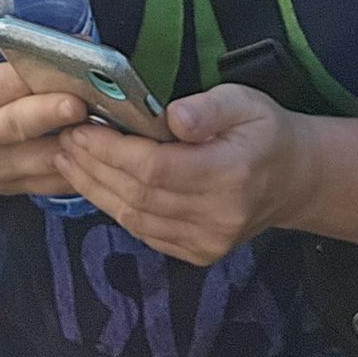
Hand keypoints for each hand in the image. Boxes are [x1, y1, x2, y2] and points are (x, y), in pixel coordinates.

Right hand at [0, 12, 90, 194]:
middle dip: (54, 111)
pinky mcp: (6, 186)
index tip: (71, 52)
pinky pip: (46, 185)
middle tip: (86, 99)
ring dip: (75, 146)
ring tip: (108, 129)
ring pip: (39, 161)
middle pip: (21, 123)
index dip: (37, 65)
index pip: (3, 80)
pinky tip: (100, 157)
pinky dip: (74, 173)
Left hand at [53, 83, 312, 265]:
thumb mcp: (245, 102)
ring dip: (95, 189)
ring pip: (136, 219)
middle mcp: (218, 216)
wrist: (294, 180)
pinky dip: (115, 207)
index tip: (81, 126)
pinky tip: (94, 183)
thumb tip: (173, 117)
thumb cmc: (263, 131)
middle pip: (140, 195)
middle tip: (64, 137)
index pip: (157, 169)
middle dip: (94, 166)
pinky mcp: (199, 253)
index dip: (112, 150)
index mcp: (231, 174)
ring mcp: (208, 241)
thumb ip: (209, 108)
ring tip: (67, 158)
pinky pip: (146, 233)